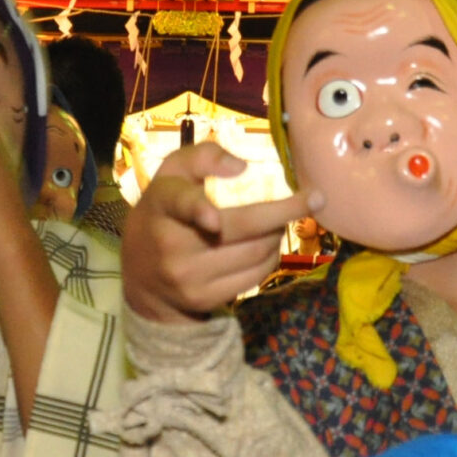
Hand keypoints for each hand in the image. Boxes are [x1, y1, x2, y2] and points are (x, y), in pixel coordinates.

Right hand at [125, 141, 314, 323]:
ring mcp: (189, 277)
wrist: (141, 276)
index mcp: (163, 204)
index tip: (212, 218)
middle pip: (242, 228)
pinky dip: (271, 257)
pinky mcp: (205, 298)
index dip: (196, 211)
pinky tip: (268, 245)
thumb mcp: (171, 176)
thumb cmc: (164, 213)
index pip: (179, 204)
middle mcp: (173, 244)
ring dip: (278, 233)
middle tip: (315, 199)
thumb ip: (202, 157)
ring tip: (278, 223)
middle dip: (286, 211)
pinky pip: (256, 276)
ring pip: (256, 252)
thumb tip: (241, 168)